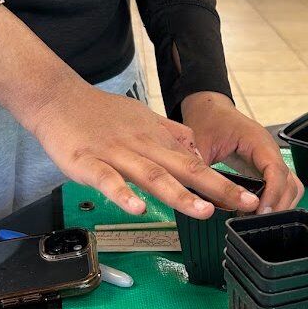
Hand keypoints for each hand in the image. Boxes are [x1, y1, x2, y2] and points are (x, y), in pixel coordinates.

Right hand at [26, 82, 260, 217]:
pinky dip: (122, 194)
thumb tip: (197, 152)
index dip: (223, 182)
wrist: (58, 97)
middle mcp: (143, 146)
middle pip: (184, 169)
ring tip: (203, 211)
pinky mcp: (87, 162)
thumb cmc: (101, 113)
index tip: (249, 198)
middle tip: (246, 204)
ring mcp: (116, 154)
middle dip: (218, 188)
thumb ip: (172, 135)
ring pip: (152, 176)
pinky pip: (107, 180)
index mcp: (157, 139)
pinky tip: (137, 208)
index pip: (196, 163)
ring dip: (179, 194)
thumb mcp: (144, 117)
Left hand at [181, 92, 303, 212]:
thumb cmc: (207, 121)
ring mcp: (270, 158)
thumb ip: (204, 172)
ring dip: (280, 204)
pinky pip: (281, 185)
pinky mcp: (266, 166)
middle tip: (259, 223)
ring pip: (290, 186)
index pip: (276, 169)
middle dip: (278, 204)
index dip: (273, 193)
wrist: (209, 109)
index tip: (261, 212)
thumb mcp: (199, 146)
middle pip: (289, 182)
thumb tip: (209, 202)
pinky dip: (276, 200)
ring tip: (258, 220)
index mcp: (257, 140)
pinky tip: (257, 211)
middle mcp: (270, 149)